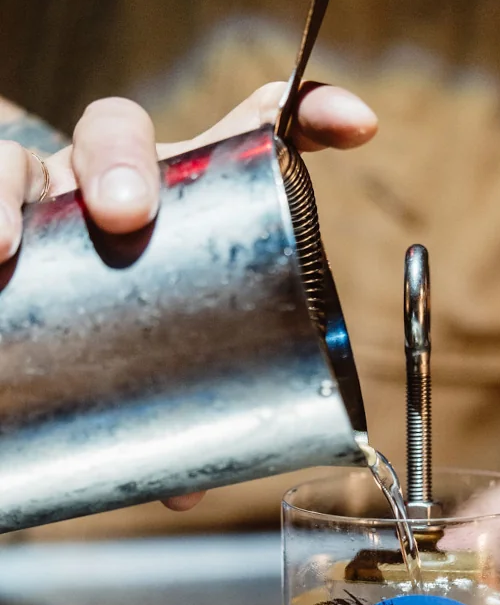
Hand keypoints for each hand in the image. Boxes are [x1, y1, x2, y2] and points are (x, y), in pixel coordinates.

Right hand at [0, 82, 376, 510]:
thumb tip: (186, 490)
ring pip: (24, 153)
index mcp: (187, 193)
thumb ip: (182, 405)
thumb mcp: (167, 348)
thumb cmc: (121, 318)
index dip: (309, 113)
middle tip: (123, 218)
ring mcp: (45, 185)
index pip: (253, 126)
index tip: (359, 126)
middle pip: (120, 129)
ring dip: (9, 192)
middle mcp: (113, 173)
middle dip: (123, 162)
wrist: (31, 300)